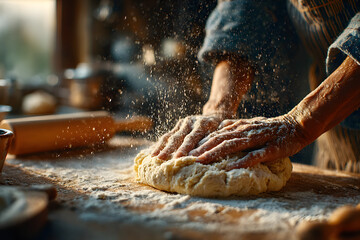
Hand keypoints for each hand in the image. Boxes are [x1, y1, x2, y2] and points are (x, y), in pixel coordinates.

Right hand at [151, 115, 222, 159]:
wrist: (215, 114)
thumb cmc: (221, 129)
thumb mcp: (221, 133)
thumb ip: (214, 142)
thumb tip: (209, 156)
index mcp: (202, 123)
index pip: (192, 137)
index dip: (185, 147)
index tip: (178, 158)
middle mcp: (190, 122)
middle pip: (178, 137)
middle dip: (169, 149)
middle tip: (161, 159)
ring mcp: (183, 123)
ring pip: (170, 136)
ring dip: (161, 147)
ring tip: (153, 158)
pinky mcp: (178, 126)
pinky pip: (167, 136)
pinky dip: (160, 145)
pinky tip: (153, 153)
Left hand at [189, 115, 308, 169]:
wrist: (297, 125)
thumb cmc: (272, 129)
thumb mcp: (249, 127)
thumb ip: (234, 131)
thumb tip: (217, 136)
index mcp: (239, 128)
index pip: (215, 136)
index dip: (200, 144)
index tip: (186, 152)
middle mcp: (244, 131)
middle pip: (219, 140)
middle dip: (201, 150)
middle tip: (186, 159)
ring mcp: (257, 139)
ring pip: (232, 146)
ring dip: (214, 154)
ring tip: (200, 162)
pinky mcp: (270, 149)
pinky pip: (254, 156)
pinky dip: (241, 161)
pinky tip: (231, 167)